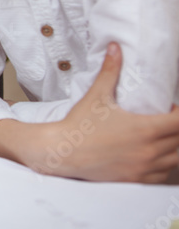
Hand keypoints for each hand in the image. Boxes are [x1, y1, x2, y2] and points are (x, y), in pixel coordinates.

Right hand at [35, 43, 178, 182]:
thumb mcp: (97, 96)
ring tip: (158, 137)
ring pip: (176, 159)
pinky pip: (164, 175)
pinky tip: (151, 155)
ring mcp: (145, 168)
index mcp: (144, 129)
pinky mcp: (137, 180)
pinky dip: (164, 164)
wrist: (62, 152)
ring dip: (173, 147)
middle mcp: (149, 151)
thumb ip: (110, 71)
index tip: (169, 109)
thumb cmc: (79, 125)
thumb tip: (115, 48)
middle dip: (176, 129)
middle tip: (164, 120)